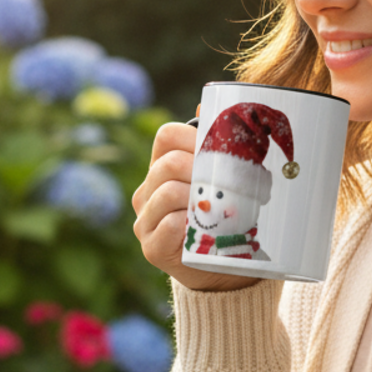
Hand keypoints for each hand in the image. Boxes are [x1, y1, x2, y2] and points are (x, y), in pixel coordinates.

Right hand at [131, 117, 256, 292]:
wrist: (224, 270)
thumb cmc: (226, 219)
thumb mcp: (225, 181)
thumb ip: (217, 147)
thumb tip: (208, 101)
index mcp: (161, 169)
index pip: (166, 135)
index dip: (193, 136)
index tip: (219, 151)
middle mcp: (146, 192)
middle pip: (168, 163)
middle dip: (201, 169)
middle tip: (227, 183)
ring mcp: (144, 221)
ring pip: (167, 192)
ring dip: (198, 197)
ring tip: (219, 206)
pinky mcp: (151, 247)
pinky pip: (168, 223)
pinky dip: (190, 223)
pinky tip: (206, 229)